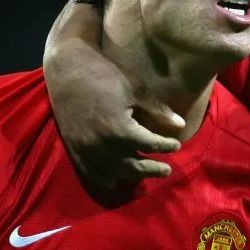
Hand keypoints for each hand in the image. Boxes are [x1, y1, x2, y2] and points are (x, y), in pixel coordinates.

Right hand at [43, 0, 184, 185]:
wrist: (68, 67)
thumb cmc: (105, 74)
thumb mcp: (136, 89)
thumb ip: (157, 111)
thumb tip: (181, 126)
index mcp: (119, 129)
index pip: (150, 145)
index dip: (166, 147)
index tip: (177, 146)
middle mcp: (101, 144)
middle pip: (132, 165)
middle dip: (152, 169)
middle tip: (167, 170)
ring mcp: (85, 147)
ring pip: (113, 171)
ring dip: (131, 175)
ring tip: (145, 174)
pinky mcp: (73, 146)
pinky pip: (88, 171)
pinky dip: (102, 179)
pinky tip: (113, 182)